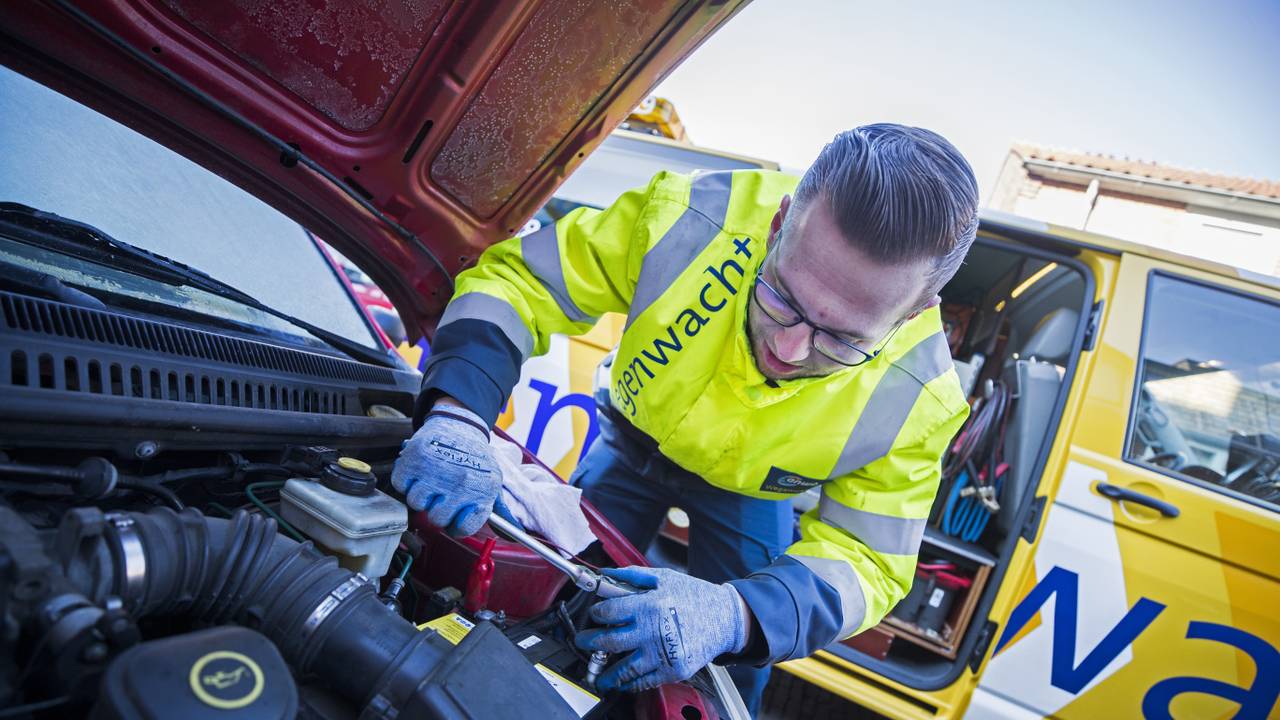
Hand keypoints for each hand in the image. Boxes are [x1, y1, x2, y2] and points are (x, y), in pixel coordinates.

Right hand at [391, 404, 500, 535]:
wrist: (460, 424)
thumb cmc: (474, 455)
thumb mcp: (492, 479)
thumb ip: (492, 506)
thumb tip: (507, 530)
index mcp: (480, 491)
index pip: (463, 528)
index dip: (457, 525)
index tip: (455, 516)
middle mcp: (459, 483)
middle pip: (436, 519)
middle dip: (437, 510)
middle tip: (441, 496)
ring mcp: (435, 471)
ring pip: (416, 503)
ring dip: (421, 495)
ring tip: (431, 481)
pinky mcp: (414, 459)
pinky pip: (400, 485)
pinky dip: (405, 480)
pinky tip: (419, 472)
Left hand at [575, 567, 747, 691]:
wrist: (725, 618)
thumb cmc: (695, 595)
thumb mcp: (664, 577)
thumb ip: (632, 576)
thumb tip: (604, 573)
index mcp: (649, 604)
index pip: (609, 612)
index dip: (596, 613)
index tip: (594, 615)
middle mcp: (654, 630)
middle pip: (610, 641)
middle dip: (589, 643)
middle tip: (582, 643)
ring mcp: (664, 653)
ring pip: (624, 668)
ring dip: (606, 673)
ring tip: (598, 675)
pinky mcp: (673, 669)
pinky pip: (644, 681)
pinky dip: (629, 684)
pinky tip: (621, 683)